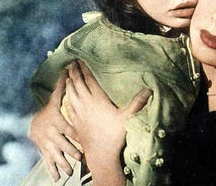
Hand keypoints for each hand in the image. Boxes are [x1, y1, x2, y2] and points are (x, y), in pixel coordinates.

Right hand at [28, 75, 82, 180]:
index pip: (67, 128)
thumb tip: (67, 69)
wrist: (32, 124)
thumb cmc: (50, 111)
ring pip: (56, 155)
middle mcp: (51, 134)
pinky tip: (57, 179)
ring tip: (70, 171)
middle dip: (70, 151)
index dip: (74, 133)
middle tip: (80, 157)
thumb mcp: (55, 100)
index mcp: (56, 122)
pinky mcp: (45, 153)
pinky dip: (52, 171)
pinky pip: (48, 163)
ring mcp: (47, 145)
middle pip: (62, 143)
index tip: (82, 138)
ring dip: (63, 163)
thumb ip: (63, 88)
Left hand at [64, 60, 150, 184]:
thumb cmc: (114, 135)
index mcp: (98, 100)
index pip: (89, 80)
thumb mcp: (128, 117)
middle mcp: (85, 104)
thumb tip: (149, 89)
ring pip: (70, 94)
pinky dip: (66, 97)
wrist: (100, 154)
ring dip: (69, 83)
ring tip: (68, 75)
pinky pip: (68, 105)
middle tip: (72, 63)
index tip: (81, 60)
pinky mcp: (74, 122)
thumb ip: (137, 102)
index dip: (85, 69)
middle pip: (77, 84)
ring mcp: (78, 113)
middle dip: (74, 72)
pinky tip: (67, 96)